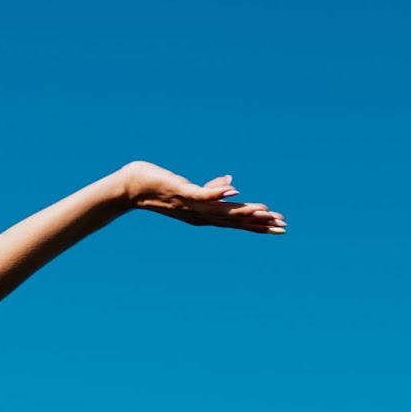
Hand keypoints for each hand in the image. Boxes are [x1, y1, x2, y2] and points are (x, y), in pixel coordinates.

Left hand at [120, 160, 286, 233]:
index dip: (257, 224)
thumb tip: (231, 184)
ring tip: (264, 211)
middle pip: (233, 220)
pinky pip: (201, 194)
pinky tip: (233, 189)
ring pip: (221, 211)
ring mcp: (189, 205)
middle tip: (281, 226)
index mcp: (202, 215)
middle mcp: (198, 214)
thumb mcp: (189, 190)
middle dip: (258, 223)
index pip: (235, 222)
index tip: (279, 227)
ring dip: (243, 211)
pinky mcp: (180, 192)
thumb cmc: (159, 187)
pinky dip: (216, 193)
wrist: (129, 189)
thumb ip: (211, 189)